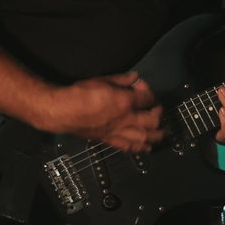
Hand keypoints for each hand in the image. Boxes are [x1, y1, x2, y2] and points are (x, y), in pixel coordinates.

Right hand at [49, 71, 163, 151]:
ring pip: (145, 138)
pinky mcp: (110, 140)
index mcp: (125, 102)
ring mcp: (119, 132)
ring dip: (156, 136)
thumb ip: (121, 79)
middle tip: (156, 110)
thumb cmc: (80, 93)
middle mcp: (126, 119)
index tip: (142, 87)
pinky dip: (140, 148)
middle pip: (152, 120)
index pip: (148, 98)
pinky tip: (146, 147)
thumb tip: (134, 77)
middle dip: (158, 115)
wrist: (62, 111)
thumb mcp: (102, 80)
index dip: (149, 92)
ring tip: (161, 133)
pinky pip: (129, 147)